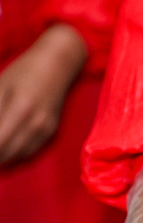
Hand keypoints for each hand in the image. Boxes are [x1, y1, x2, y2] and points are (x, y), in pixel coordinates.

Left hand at [0, 24, 86, 164]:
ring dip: (3, 156)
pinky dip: (15, 153)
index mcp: (20, 109)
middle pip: (8, 152)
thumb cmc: (25, 71)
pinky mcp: (51, 131)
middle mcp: (36, 124)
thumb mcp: (1, 86)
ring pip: (19, 155)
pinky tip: (6, 148)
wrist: (57, 67)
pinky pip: (30, 151)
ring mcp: (45, 129)